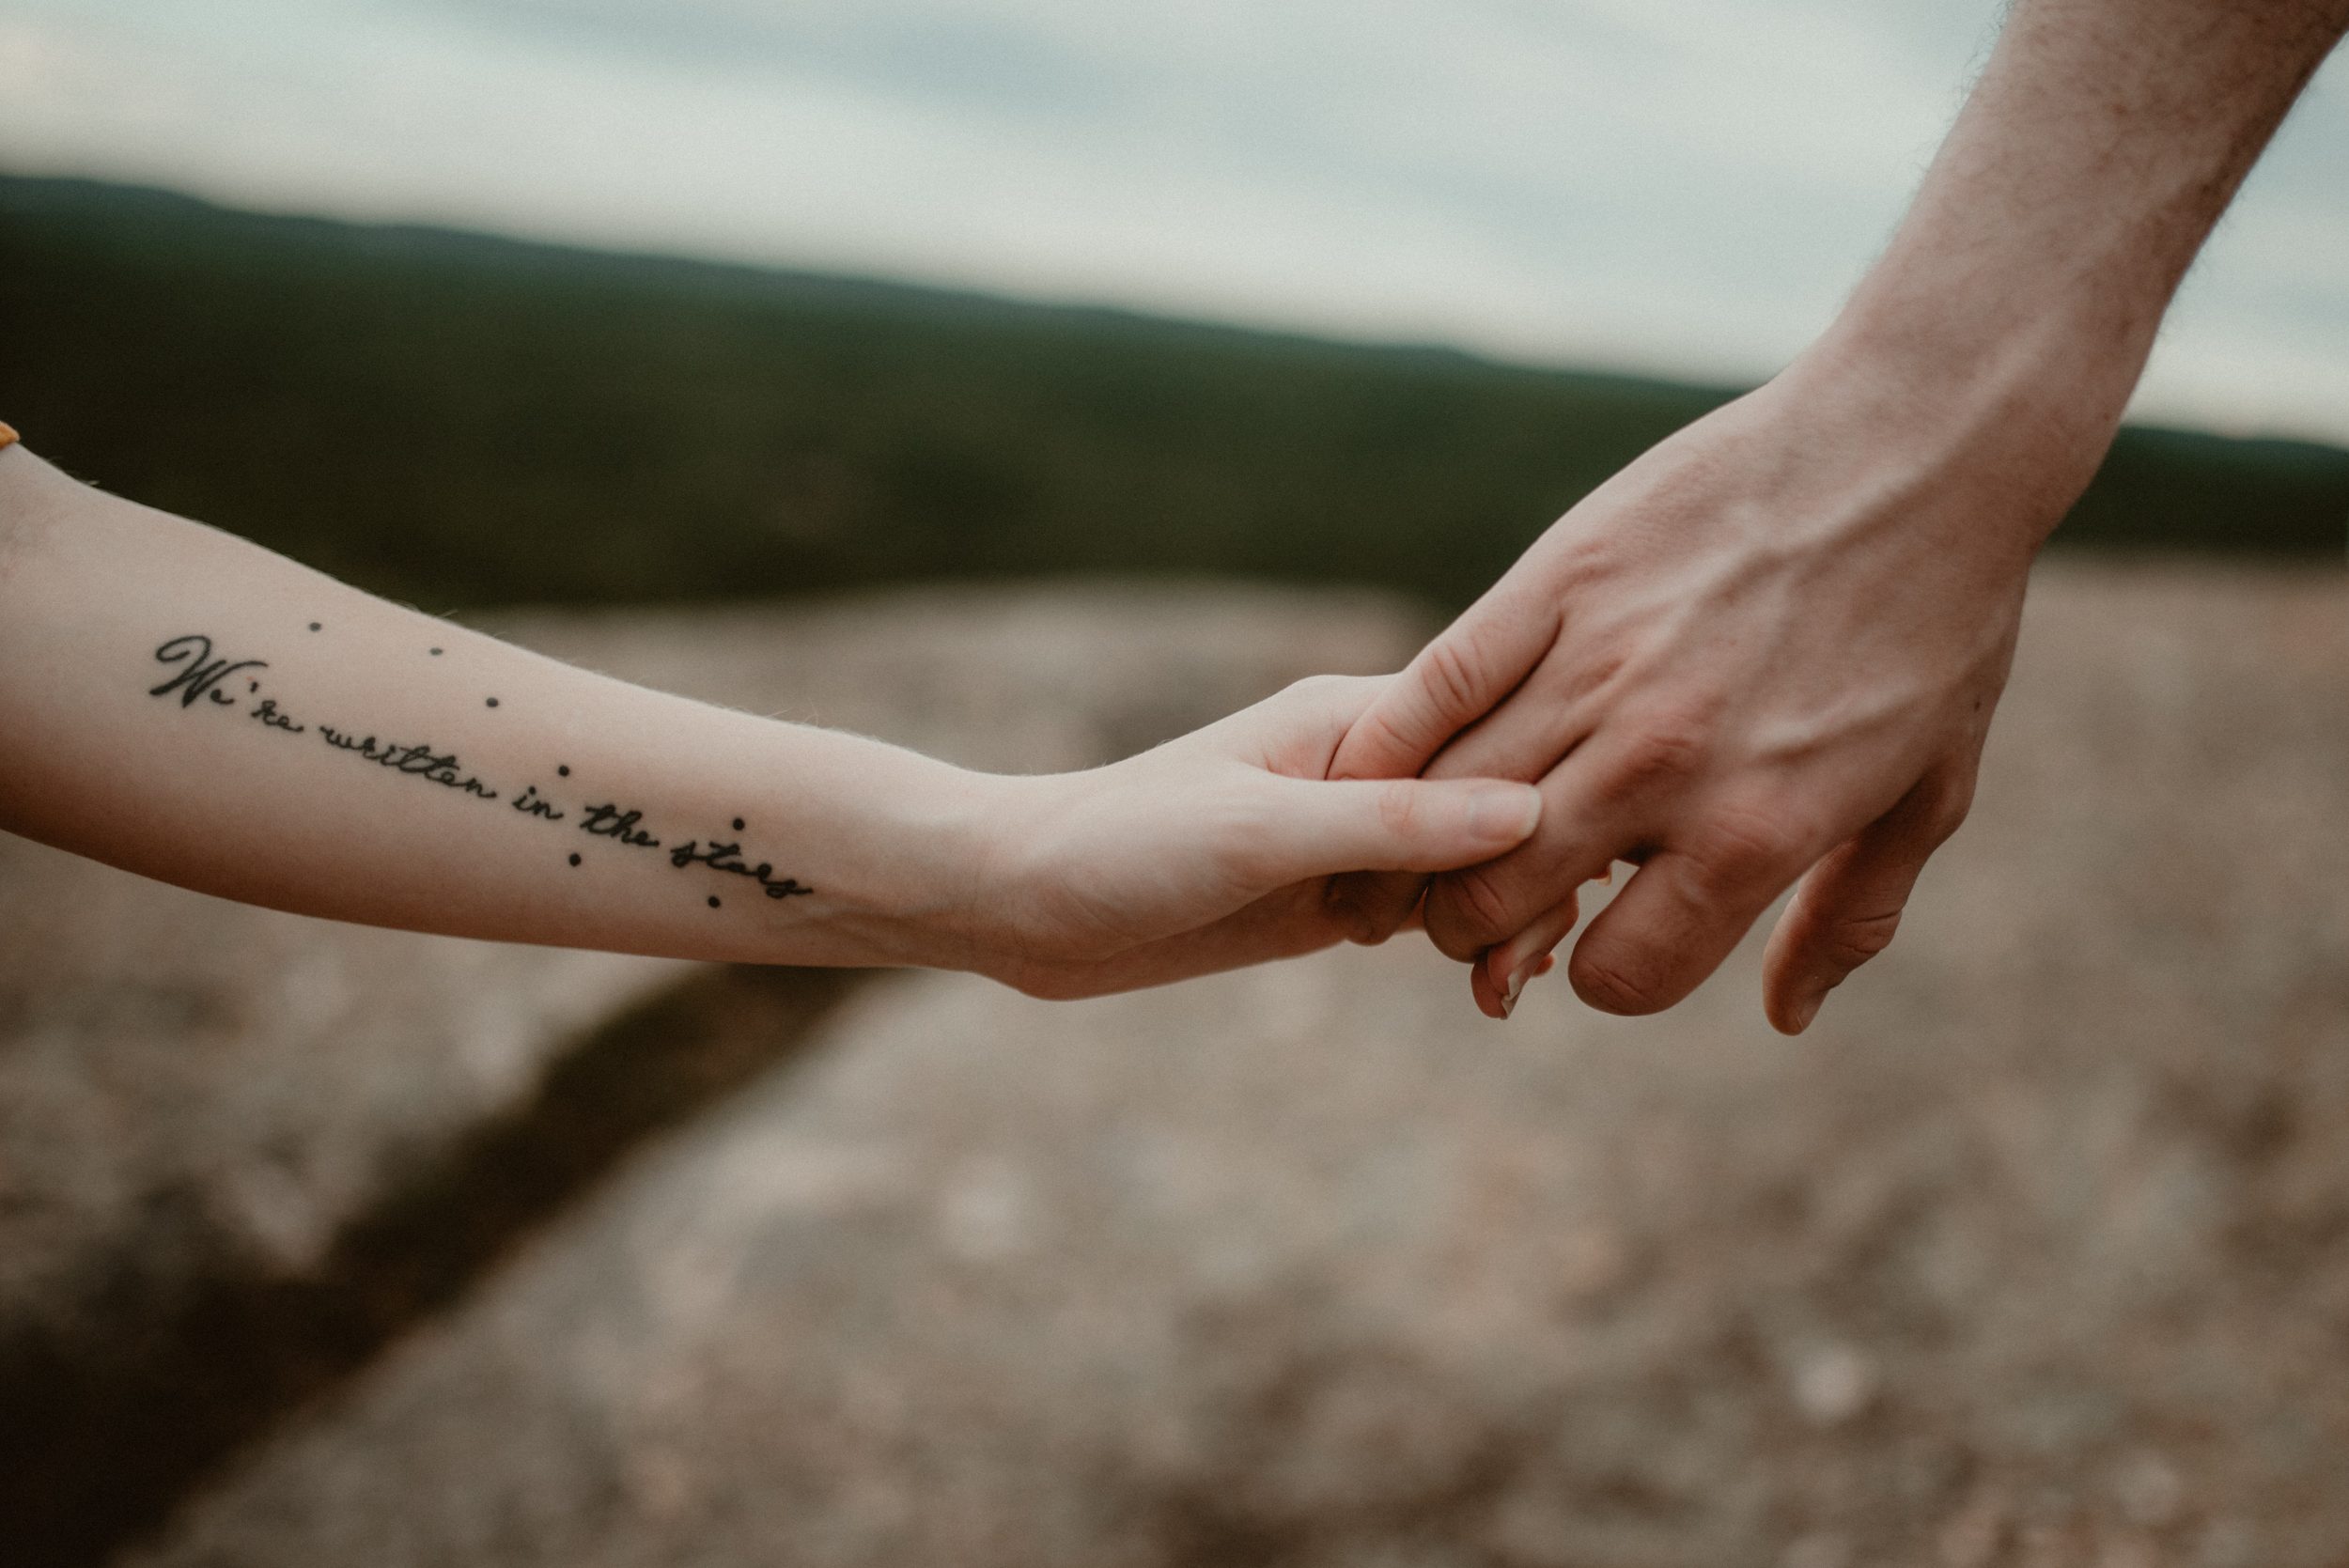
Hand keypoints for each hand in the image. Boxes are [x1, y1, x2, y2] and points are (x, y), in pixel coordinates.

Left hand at [966, 674, 1542, 998]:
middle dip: (1529, 879)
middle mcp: (1368, 765)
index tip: (1546, 882)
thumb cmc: (1121, 845)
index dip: (1540, 807)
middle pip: (1502, 809)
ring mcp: (1352, 833)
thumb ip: (1390, 823)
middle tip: (1512, 967)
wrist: (1021, 901)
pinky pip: (1432, 908)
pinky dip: (1465, 941)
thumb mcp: (1259, 834)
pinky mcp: (1333, 894)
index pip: (1499, 738)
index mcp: (1357, 716)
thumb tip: (1531, 809)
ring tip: (1498, 988)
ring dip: (1501, 920)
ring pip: (1477, 866)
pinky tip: (1485, 990)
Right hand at [1326, 337, 2105, 1029]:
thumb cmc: (1938, 622)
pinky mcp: (1552, 581)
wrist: (1919, 441)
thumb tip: (1784, 1017)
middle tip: (1494, 901)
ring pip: (1447, 800)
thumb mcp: (1929, 790)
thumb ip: (1849, 916)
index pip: (1617, 974)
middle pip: (1494, 899)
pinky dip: (1390, 743)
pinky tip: (1385, 767)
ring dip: (1423, 841)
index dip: (1605, 973)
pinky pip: (1433, 688)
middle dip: (1479, 927)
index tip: (1611, 935)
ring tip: (1435, 840)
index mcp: (1755, 830)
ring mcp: (1598, 667)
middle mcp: (1663, 762)